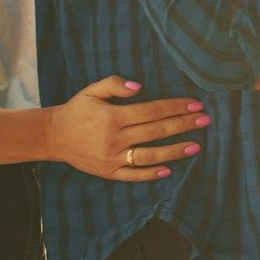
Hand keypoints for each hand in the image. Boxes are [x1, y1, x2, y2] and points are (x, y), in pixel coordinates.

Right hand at [48, 77, 210, 180]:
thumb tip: (139, 86)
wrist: (53, 136)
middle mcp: (115, 138)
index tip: (195, 105)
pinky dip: (151, 174)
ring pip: (149, 155)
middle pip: (156, 131)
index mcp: (113, 116)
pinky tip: (169, 169)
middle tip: (205, 120)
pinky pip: (133, 175)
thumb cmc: (77, 110)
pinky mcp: (108, 172)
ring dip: (175, 150)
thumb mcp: (91, 90)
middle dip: (183, 125)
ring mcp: (112, 158)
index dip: (175, 107)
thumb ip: (114, 84)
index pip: (151, 111)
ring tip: (196, 146)